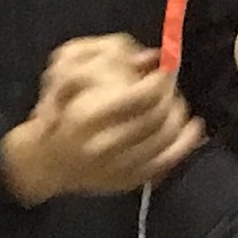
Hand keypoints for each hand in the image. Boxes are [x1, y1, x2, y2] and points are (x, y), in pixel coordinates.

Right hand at [0, 37, 206, 205]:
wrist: (45, 161)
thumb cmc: (57, 110)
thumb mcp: (68, 70)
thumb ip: (108, 55)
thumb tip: (149, 58)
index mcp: (88, 117)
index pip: (142, 96)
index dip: (160, 80)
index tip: (163, 70)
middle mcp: (104, 146)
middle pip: (158, 116)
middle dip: (170, 96)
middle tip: (169, 85)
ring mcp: (118, 167)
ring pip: (166, 138)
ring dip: (179, 115)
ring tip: (177, 102)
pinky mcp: (128, 182)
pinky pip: (166, 162)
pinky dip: (185, 143)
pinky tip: (193, 127)